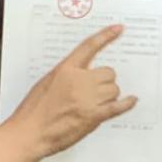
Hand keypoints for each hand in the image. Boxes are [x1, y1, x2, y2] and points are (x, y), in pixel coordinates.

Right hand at [15, 25, 136, 159]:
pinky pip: (118, 106)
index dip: (106, 36)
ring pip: (113, 89)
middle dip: (105, 81)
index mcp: (65, 70)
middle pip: (108, 73)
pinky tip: (131, 100)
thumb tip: (83, 76)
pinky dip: (127, 104)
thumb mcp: (46, 83)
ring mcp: (87, 99)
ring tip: (96, 103)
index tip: (118, 29)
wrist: (30, 132)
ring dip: (109, 95)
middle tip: (95, 90)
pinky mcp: (93, 116)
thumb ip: (65, 76)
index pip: (89, 47)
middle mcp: (79, 81)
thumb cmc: (33, 110)